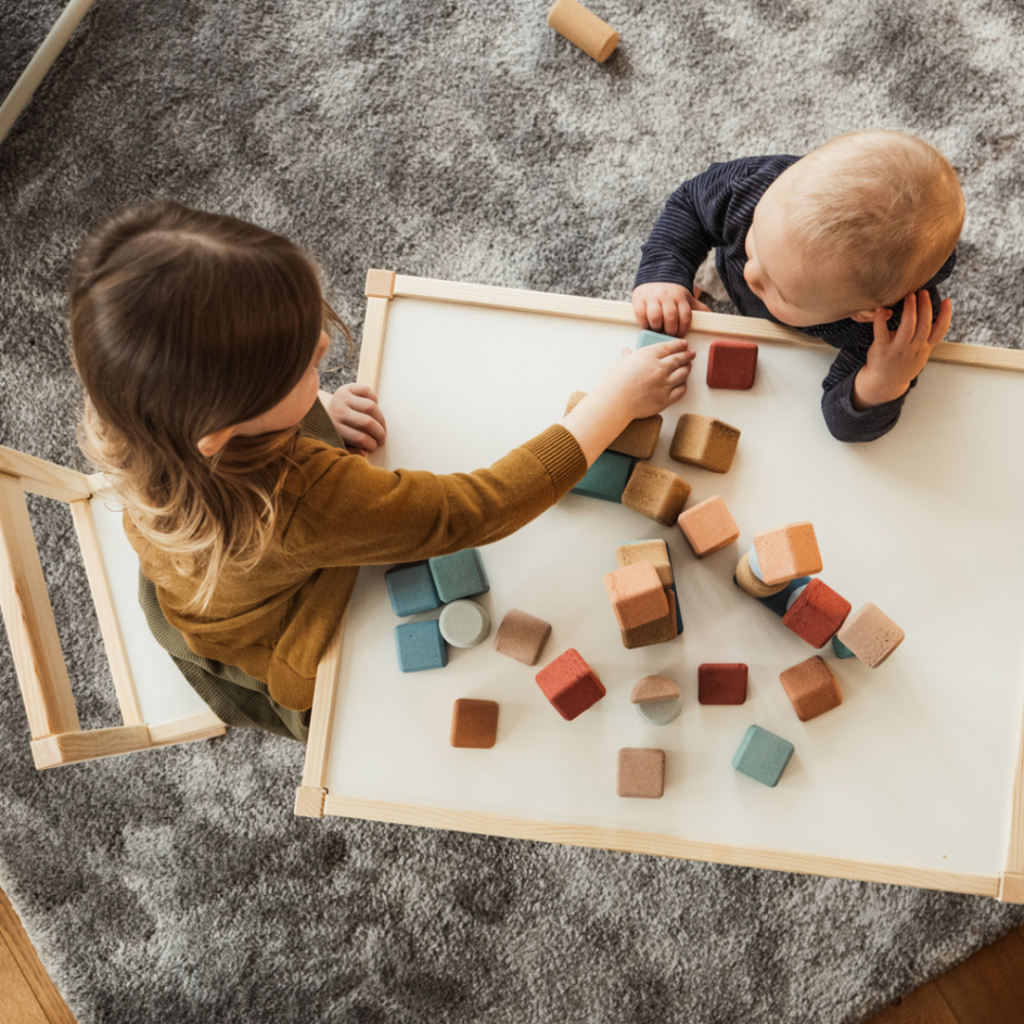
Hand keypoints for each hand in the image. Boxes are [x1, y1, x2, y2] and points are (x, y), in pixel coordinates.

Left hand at [325, 383, 386, 455]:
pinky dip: (375, 398)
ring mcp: (343, 398)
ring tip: (381, 425)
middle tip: (381, 438)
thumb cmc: (335, 429)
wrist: (321, 411)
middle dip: (380, 433)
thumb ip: (351, 451)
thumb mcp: (340, 443)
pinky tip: (373, 407)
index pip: (360, 438)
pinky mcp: (347, 387)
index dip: (372, 445)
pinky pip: (367, 391)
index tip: (375, 446)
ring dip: (381, 419)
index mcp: (335, 428)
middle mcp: (338, 411)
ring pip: (371, 407)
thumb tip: (363, 454)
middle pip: (368, 422)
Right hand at [562, 337, 693, 463]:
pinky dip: (684, 385)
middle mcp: (660, 368)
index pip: (669, 347)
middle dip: (687, 355)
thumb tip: (627, 351)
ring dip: (687, 369)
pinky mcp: (666, 399)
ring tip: (688, 367)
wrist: (615, 403)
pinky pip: (681, 390)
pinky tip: (683, 383)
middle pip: (679, 359)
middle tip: (691, 354)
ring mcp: (664, 384)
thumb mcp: (621, 364)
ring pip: (683, 373)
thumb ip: (628, 357)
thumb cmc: (614, 384)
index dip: (679, 345)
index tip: (684, 344)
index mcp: (648, 355)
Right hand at [631, 282, 709, 337]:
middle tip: (668, 336)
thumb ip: (697, 307)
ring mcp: (653, 297)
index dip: (683, 329)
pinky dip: (644, 323)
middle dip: (670, 330)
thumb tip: (711, 316)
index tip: (679, 336)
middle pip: (670, 317)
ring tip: (658, 331)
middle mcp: (667, 296)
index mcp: (680, 298)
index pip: (685, 316)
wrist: (657, 274)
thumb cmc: (673, 292)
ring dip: (656, 328)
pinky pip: (641, 314)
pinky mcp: (639, 299)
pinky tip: (648, 326)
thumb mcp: (686, 298)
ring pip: (655, 316)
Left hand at [853, 291, 952, 409]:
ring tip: (909, 296)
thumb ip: (926, 336)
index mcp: (924, 347)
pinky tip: (880, 309)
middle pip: (924, 325)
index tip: (947, 300)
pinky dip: (880, 320)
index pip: (939, 331)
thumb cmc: (903, 363)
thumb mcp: (921, 352)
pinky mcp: (881, 349)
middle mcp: (913, 348)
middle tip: (923, 292)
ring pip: (907, 327)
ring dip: (910, 310)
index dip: (945, 316)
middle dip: (925, 307)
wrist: (885, 382)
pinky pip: (881, 332)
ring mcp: (898, 349)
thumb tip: (931, 313)